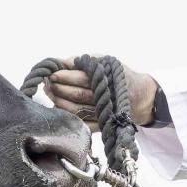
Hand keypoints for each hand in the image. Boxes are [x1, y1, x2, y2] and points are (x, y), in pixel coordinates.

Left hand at [43, 60, 158, 129]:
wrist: (139, 97)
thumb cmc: (117, 77)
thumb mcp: (107, 63)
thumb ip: (87, 61)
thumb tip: (64, 62)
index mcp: (107, 80)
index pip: (82, 79)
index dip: (65, 76)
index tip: (52, 74)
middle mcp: (104, 97)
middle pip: (76, 95)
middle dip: (58, 89)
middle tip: (47, 83)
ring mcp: (102, 113)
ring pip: (75, 110)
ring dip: (58, 101)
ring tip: (49, 92)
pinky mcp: (100, 125)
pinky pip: (80, 122)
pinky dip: (66, 115)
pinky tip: (58, 106)